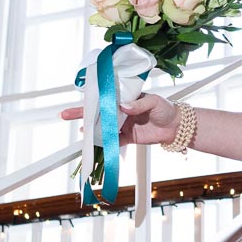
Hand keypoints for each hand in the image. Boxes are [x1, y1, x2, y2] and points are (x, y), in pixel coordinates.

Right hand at [59, 93, 180, 147]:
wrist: (176, 127)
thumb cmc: (166, 109)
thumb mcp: (154, 102)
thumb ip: (138, 104)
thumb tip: (123, 106)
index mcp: (125, 98)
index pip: (105, 97)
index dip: (92, 98)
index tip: (79, 98)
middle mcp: (121, 111)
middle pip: (98, 112)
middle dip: (82, 113)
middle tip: (65, 115)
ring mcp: (122, 125)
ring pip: (102, 127)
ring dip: (91, 130)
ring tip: (82, 131)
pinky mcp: (127, 138)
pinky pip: (113, 141)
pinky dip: (104, 143)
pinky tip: (95, 144)